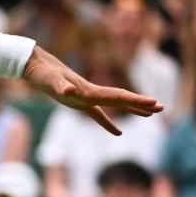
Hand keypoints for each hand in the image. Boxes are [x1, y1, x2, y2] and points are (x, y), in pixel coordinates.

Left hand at [23, 47, 162, 135]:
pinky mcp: (77, 101)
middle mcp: (91, 92)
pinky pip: (97, 114)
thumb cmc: (41, 72)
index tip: (154, 104)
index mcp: (88, 90)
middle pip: (121, 99)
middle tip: (162, 108)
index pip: (117, 97)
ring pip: (113, 105)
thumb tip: (70, 92)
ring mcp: (85, 96)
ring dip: (132, 110)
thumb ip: (59, 86)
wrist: (33, 64)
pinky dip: (107, 123)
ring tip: (150, 114)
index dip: (135, 101)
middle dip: (141, 104)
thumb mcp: (49, 80)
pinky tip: (118, 132)